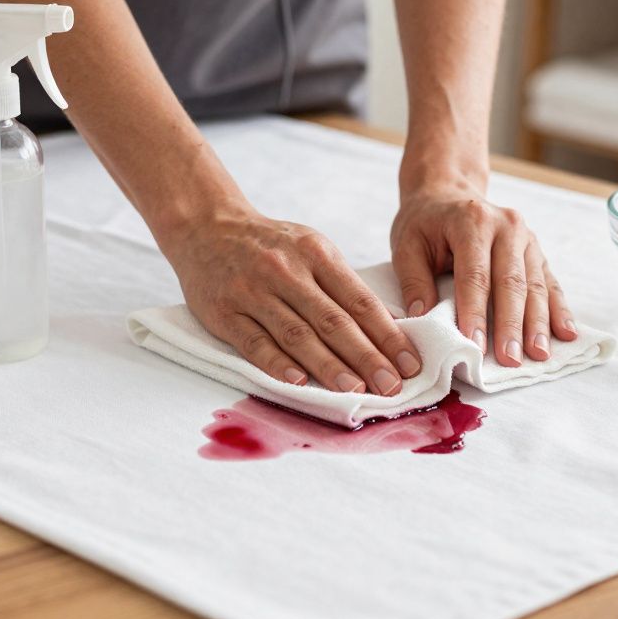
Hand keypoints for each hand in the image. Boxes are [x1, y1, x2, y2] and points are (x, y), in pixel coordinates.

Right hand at [162, 206, 422, 395]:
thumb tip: (387, 327)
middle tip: (392, 386)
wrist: (207, 228)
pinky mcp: (226, 313)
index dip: (387, 335)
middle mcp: (287, 271)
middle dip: (367, 357)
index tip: (410, 363)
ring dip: (328, 365)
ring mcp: (254, 292)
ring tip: (355, 390)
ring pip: (297, 334)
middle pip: (333, 321)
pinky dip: (277, 363)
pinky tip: (299, 382)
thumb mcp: (311, 248)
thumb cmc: (271, 246)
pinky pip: (255, 342)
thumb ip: (343, 285)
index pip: (359, 301)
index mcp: (316, 254)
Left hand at [390, 182, 577, 365]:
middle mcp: (506, 226)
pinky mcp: (536, 251)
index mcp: (472, 221)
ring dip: (538, 323)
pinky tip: (566, 333)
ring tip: (539, 354)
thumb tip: (423, 318)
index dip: (476, 312)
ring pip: (536, 285)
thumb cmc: (424, 223)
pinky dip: (558, 310)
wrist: (447, 192)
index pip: (475, 275)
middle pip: (511, 283)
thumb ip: (414, 281)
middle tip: (510, 359)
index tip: (475, 345)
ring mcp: (527, 238)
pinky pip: (550, 282)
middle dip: (511, 325)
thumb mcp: (406, 245)